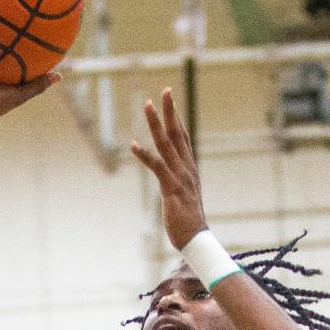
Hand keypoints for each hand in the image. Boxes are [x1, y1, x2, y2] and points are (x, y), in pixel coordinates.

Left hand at [131, 88, 206, 250]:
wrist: (196, 239)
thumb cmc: (188, 222)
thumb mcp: (184, 197)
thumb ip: (178, 184)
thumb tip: (173, 180)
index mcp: (189, 169)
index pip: (182, 137)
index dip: (176, 117)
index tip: (170, 99)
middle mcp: (186, 169)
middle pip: (177, 134)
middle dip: (170, 111)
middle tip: (164, 90)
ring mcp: (180, 177)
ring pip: (166, 144)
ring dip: (156, 124)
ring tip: (147, 105)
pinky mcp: (171, 188)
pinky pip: (157, 167)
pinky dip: (145, 155)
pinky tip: (133, 145)